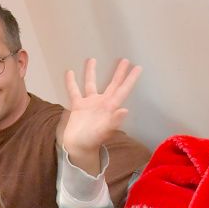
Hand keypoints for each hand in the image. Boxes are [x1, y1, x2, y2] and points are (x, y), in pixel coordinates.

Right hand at [60, 58, 141, 172]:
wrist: (77, 148)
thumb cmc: (92, 141)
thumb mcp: (104, 131)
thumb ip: (114, 121)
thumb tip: (125, 110)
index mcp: (110, 107)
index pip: (123, 90)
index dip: (130, 79)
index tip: (138, 67)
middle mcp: (101, 103)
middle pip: (112, 84)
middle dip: (118, 73)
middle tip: (125, 60)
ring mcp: (89, 104)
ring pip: (90, 84)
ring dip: (91, 72)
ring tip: (92, 59)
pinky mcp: (77, 106)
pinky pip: (74, 91)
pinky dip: (71, 82)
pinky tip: (70, 72)